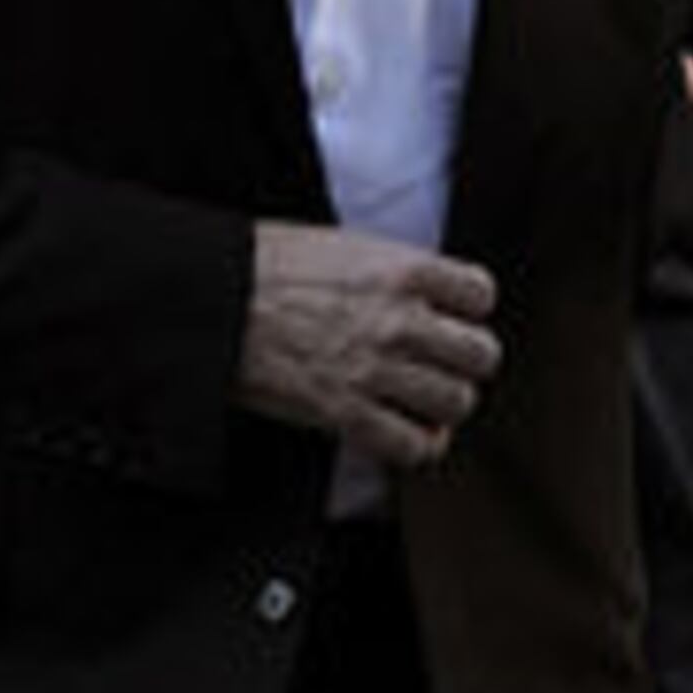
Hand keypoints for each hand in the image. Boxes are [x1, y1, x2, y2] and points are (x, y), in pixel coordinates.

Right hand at [236, 222, 499, 468]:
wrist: (211, 299)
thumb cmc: (261, 265)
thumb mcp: (341, 245)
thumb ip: (390, 270)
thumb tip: (418, 294)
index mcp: (401, 268)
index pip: (480, 294)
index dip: (467, 309)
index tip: (450, 317)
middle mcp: (399, 319)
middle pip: (481, 355)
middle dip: (464, 362)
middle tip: (441, 364)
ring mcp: (375, 369)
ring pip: (457, 403)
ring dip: (444, 405)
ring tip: (423, 401)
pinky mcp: (345, 413)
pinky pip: (413, 446)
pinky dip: (417, 445)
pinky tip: (404, 432)